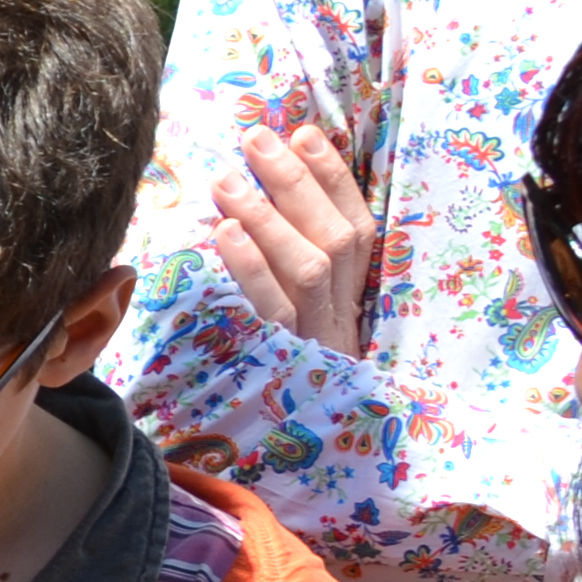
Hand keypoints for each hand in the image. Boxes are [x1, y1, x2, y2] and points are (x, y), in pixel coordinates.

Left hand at [208, 121, 378, 355]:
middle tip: (254, 139)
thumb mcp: (303, 313)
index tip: (303, 133)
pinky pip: (269, 309)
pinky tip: (224, 233)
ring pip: (305, 267)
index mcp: (356, 297)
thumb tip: (263, 191)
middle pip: (332, 239)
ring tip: (227, 178)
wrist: (299, 449)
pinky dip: (248, 267)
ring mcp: (315, 340)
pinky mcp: (282, 364)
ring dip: (268, 216)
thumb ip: (297, 257)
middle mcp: (343, 316)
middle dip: (296, 183)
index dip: (332, 178)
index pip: (357, 227)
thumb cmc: (288, 369)